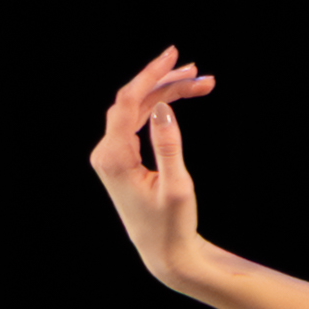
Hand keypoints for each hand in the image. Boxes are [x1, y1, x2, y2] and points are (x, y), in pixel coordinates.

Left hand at [88, 44, 217, 279]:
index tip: (174, 56)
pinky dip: (160, 110)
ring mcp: (111, 155)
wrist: (165, 253)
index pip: (129, 102)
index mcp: (113, 157)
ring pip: (138, 110)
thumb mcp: (177, 186)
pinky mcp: (121, 159)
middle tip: (201, 75)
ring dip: (167, 95)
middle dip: (167, 84)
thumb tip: (164, 107)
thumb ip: (169, 144)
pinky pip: (138, 123)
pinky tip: (180, 101)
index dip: (151, 75)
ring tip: (200, 84)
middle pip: (134, 102)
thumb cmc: (173, 225)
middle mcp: (106, 153)